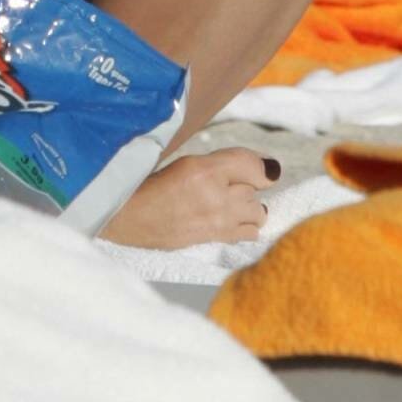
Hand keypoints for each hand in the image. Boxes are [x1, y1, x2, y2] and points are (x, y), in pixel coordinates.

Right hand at [101, 148, 278, 248]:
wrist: (133, 218)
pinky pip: (251, 233)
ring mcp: (219, 220)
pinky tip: (232, 221)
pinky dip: (247, 226)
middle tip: (224, 185)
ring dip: (249, 207)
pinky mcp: (218, 238)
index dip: (259, 167)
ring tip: (230, 204)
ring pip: (258, 211)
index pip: (253, 166)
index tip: (256, 170)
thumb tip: (269, 170)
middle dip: (245, 186)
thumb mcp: (188, 162)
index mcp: (205, 169)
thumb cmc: (156, 185)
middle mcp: (216, 195)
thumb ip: (226, 163)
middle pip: (255, 189)